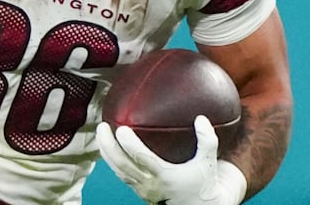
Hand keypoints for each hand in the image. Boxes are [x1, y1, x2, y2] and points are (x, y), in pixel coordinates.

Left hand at [96, 115, 245, 204]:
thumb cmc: (203, 182)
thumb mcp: (208, 161)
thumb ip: (207, 140)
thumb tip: (200, 118)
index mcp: (164, 176)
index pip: (142, 159)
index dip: (129, 145)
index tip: (122, 129)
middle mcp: (150, 184)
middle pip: (121, 166)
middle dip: (108, 146)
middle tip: (102, 126)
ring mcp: (143, 189)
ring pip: (118, 172)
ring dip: (106, 153)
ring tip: (101, 133)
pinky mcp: (140, 191)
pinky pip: (121, 175)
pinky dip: (112, 161)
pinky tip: (108, 148)